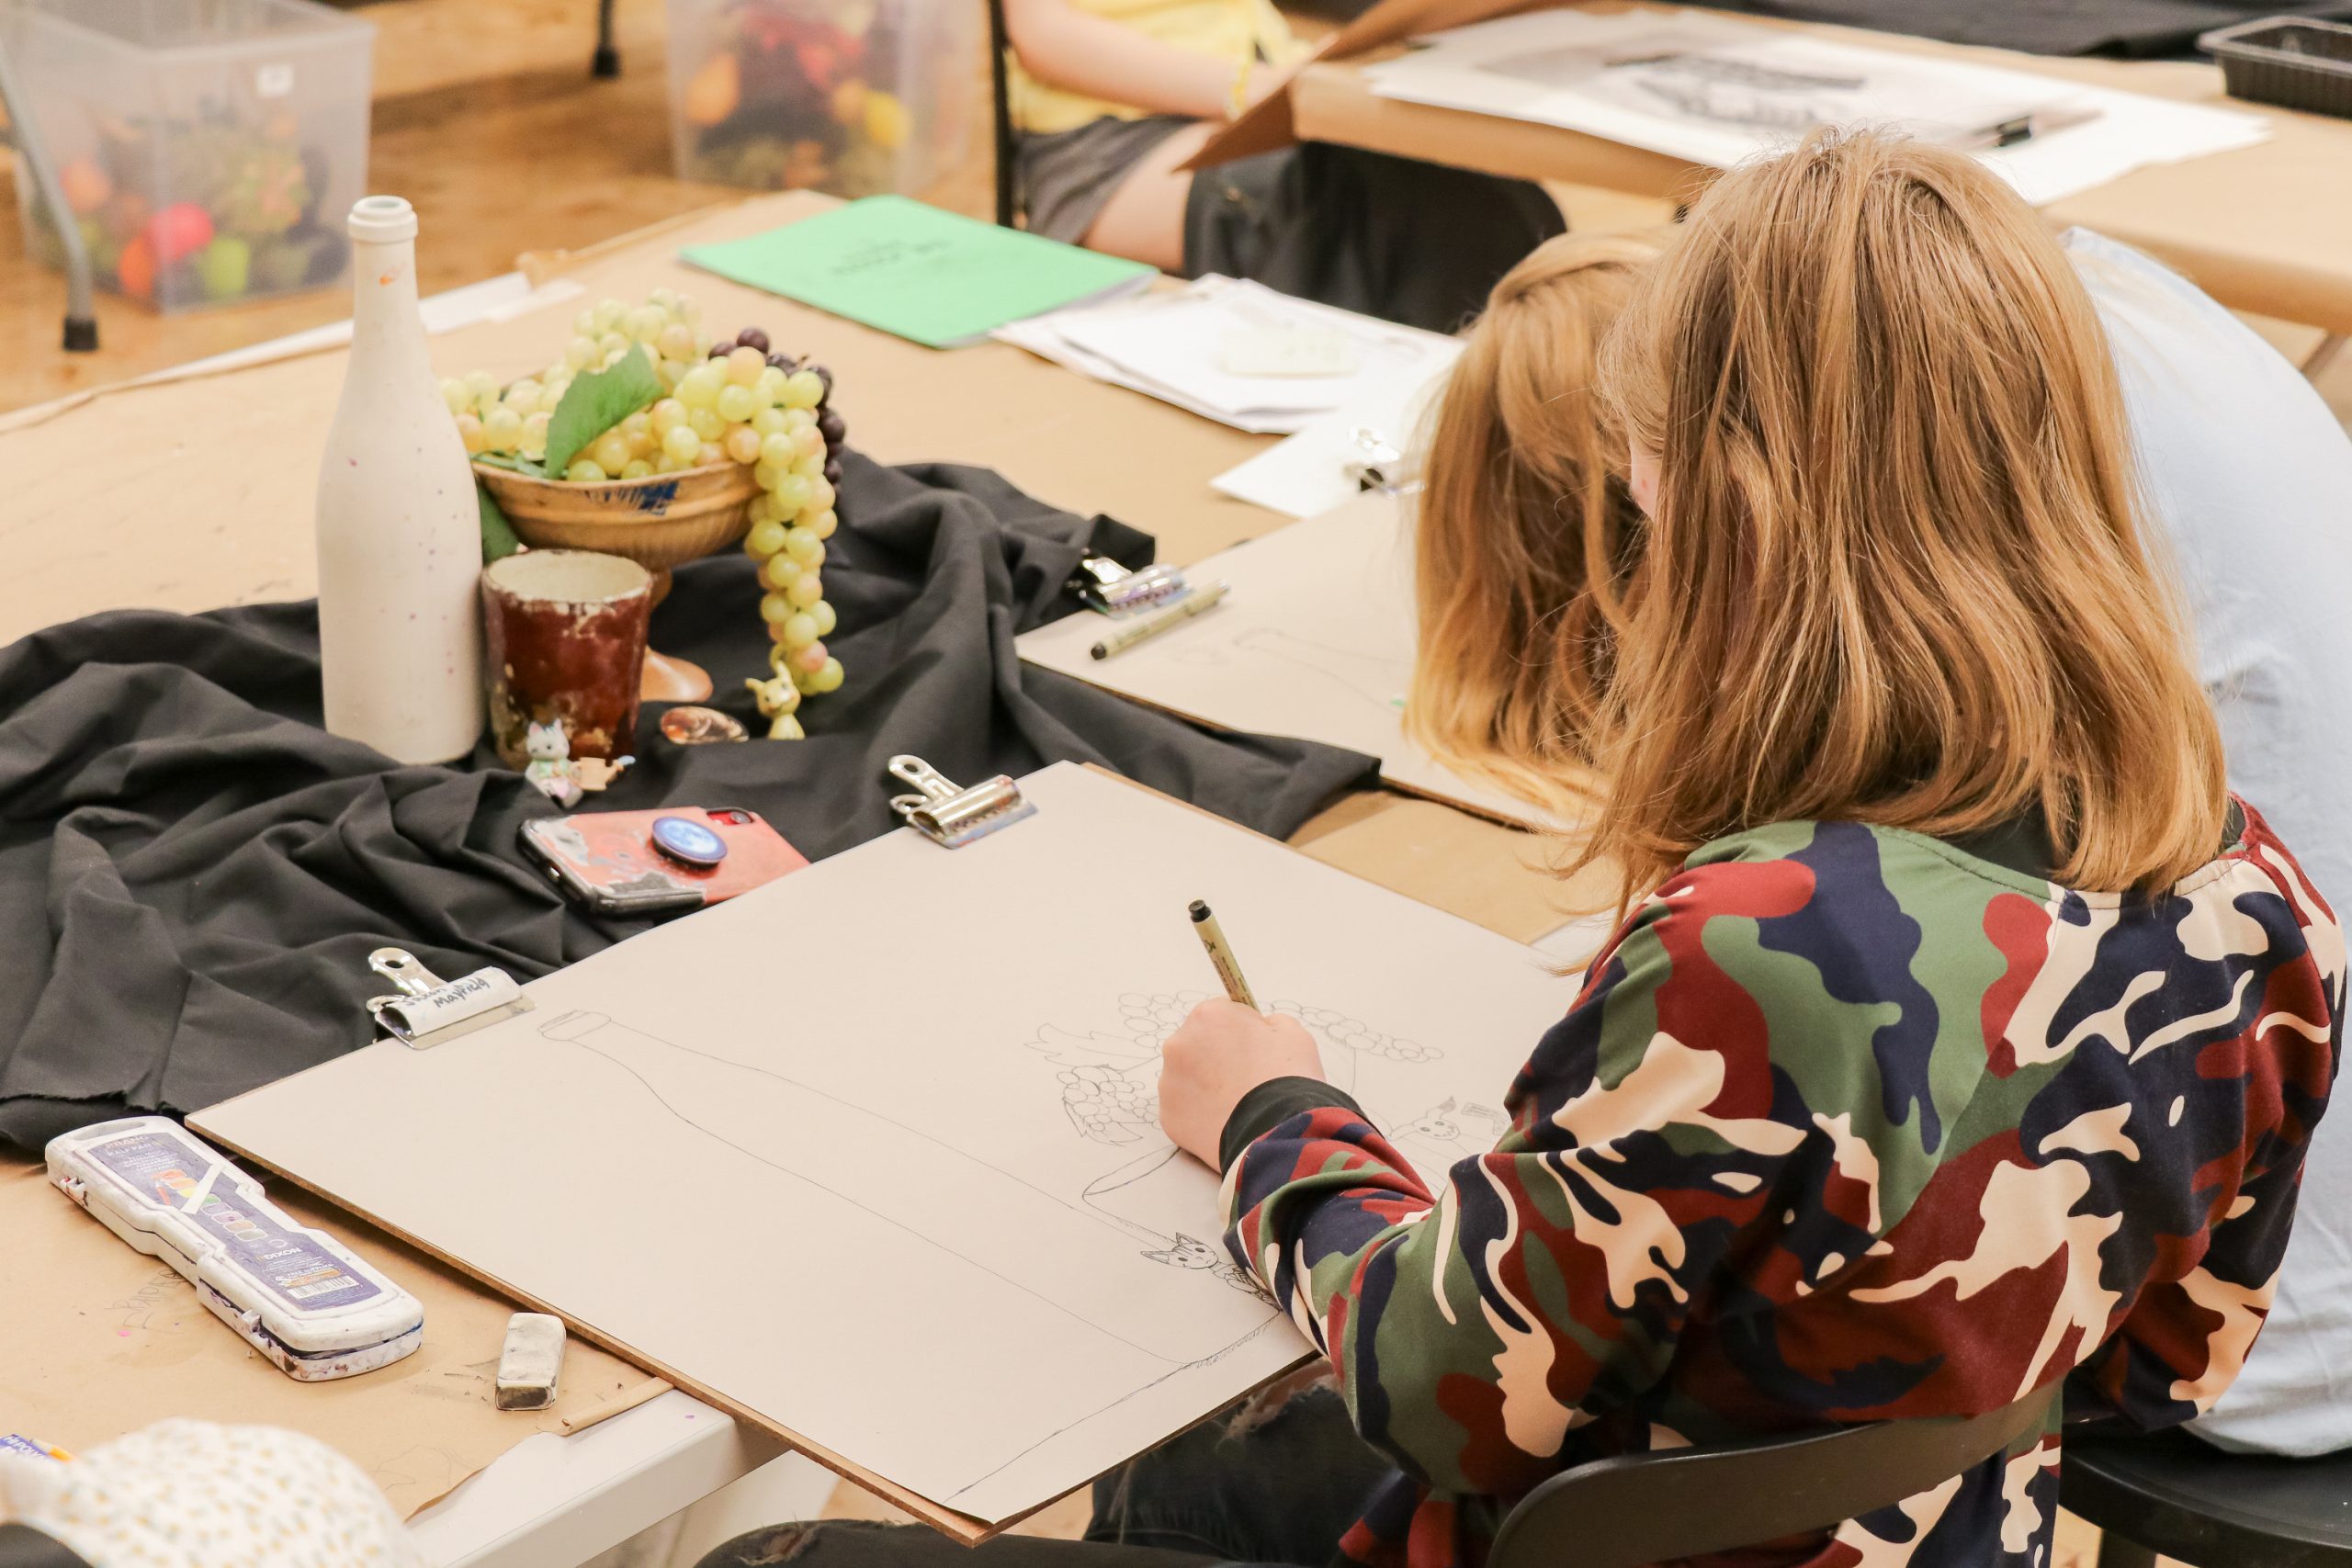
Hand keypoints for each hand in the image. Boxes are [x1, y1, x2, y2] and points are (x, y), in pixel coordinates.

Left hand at [1159, 1001, 1323, 1169]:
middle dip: (1217, 1057)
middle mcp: (1179, 1044)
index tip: (1255, 1049)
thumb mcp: (1293, 1034)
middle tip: (1246, 1079)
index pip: (1220, 1015)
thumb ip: (1271, 1024)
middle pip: (1198, 1045)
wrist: (1276, 1133)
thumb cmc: (1286, 1079)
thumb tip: (1262, 1030)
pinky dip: (1202, 1114)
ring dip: (1206, 1086)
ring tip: (1238, 1104)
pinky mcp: (1168, 1117)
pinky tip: (1226, 1121)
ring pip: (1188, 1078)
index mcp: (1207, 1016)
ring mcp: (1169, 1083)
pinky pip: (1186, 1109)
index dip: (1240, 1031)